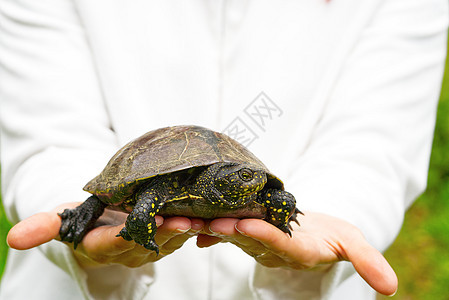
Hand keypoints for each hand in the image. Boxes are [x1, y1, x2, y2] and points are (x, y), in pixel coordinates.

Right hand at [7, 203, 203, 267]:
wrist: (106, 223)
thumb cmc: (85, 218)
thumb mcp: (64, 220)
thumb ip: (44, 227)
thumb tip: (12, 240)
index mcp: (103, 246)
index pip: (113, 243)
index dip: (125, 236)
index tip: (139, 226)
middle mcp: (129, 251)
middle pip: (149, 243)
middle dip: (166, 233)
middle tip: (183, 220)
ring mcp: (151, 247)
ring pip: (171, 240)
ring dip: (187, 230)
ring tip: (202, 216)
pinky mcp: (167, 239)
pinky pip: (183, 234)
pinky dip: (196, 225)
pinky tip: (210, 213)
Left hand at [197, 212, 397, 295]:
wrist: (314, 232)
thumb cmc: (333, 235)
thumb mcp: (354, 243)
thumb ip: (367, 261)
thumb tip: (392, 288)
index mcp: (296, 249)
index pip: (279, 243)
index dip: (263, 235)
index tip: (245, 224)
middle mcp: (272, 248)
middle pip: (247, 238)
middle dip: (225, 230)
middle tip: (204, 220)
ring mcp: (257, 240)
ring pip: (232, 233)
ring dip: (209, 227)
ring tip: (187, 220)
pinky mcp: (248, 231)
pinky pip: (226, 230)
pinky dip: (210, 230)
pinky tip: (194, 228)